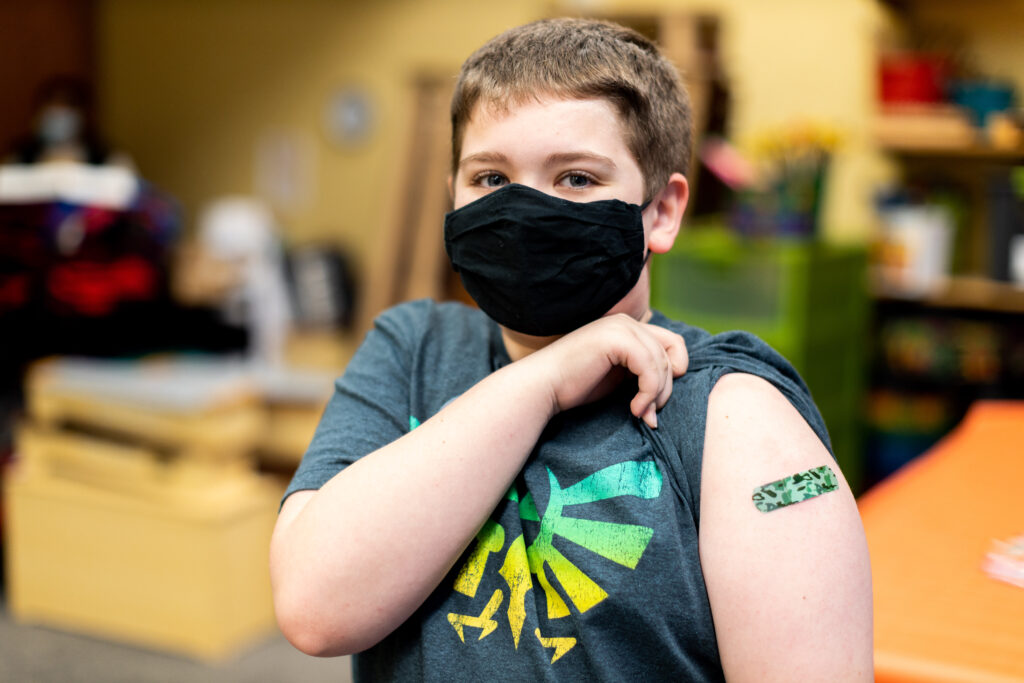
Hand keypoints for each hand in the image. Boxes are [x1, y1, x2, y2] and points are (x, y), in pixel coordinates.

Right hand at [525, 314, 688, 427]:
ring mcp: (621, 327)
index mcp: (627, 328)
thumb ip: (642, 371)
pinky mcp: (616, 339)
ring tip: (640, 415)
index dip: (672, 375)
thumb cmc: (575, 386)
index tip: (654, 403)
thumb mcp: (618, 376)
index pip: (672, 345)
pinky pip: (650, 368)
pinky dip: (648, 392)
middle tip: (649, 417)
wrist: (543, 387)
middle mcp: (626, 322)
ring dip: (657, 396)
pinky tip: (634, 409)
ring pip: (663, 363)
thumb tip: (677, 380)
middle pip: (671, 354)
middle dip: (665, 390)